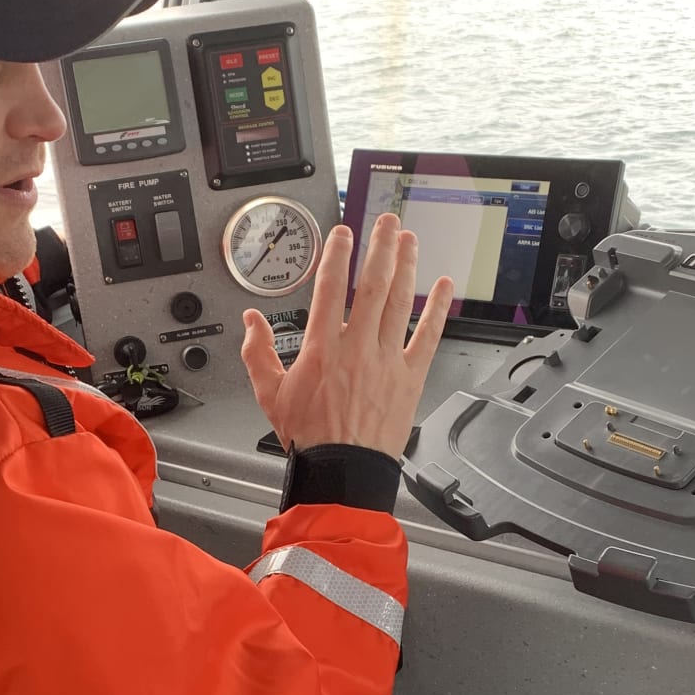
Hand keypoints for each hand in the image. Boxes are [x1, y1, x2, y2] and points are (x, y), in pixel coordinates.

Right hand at [240, 215, 454, 457]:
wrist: (342, 472)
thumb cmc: (310, 438)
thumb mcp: (270, 394)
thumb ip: (257, 353)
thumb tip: (250, 322)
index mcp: (322, 348)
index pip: (331, 288)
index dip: (338, 255)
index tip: (344, 234)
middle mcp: (358, 347)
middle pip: (373, 285)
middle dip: (380, 248)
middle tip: (386, 222)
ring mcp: (386, 360)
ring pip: (400, 302)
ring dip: (406, 266)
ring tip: (408, 240)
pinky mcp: (409, 378)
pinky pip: (427, 337)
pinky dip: (437, 310)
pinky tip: (444, 288)